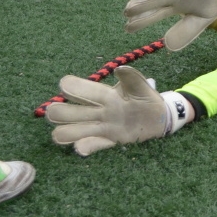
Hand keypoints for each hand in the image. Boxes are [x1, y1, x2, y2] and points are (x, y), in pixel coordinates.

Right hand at [46, 66, 165, 155]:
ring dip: (65, 132)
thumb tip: (119, 69)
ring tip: (65, 133)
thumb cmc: (146, 98)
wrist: (160, 118)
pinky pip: (91, 145)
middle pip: (66, 112)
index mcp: (104, 95)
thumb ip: (132, 78)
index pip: (79, 89)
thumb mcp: (141, 87)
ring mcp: (101, 128)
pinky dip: (84, 147)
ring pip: (72, 131)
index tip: (65, 86)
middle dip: (57, 112)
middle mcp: (97, 112)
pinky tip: (81, 147)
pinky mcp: (109, 141)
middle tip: (57, 112)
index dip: (69, 87)